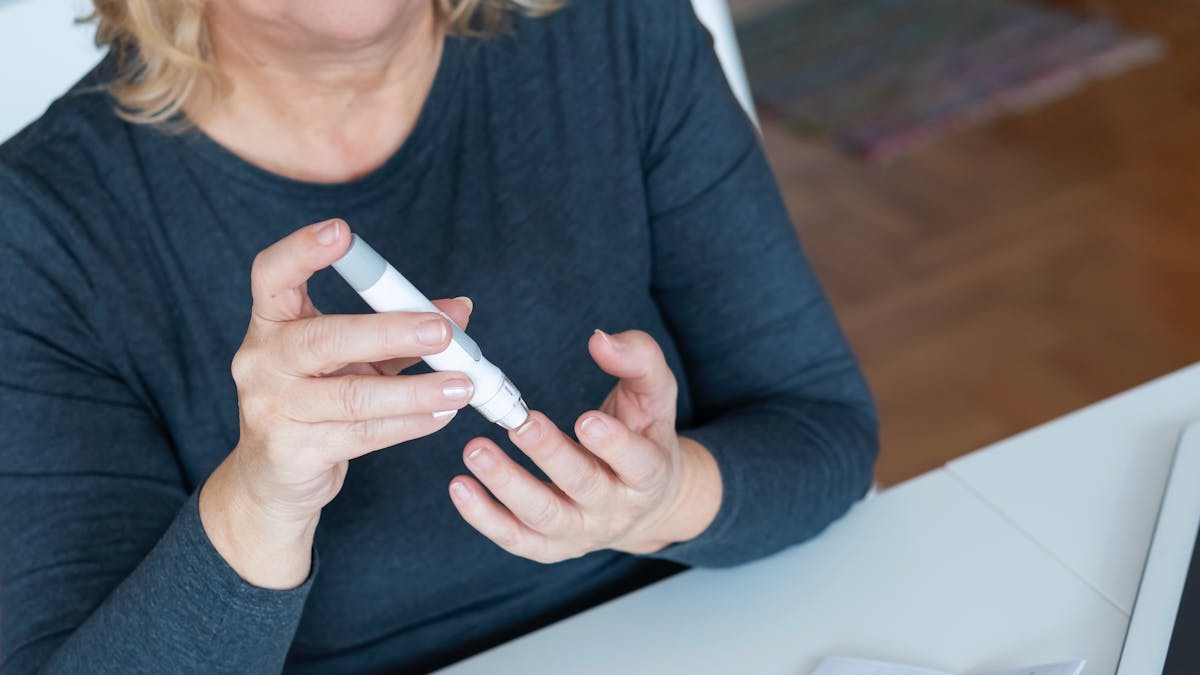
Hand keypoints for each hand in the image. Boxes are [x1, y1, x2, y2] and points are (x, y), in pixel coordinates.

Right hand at [200, 219, 473, 586]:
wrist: (274, 478)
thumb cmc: (317, 401)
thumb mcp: (354, 359)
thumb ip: (399, 330)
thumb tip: (460, 308)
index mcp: (271, 323)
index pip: (272, 275)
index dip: (302, 250)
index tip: (343, 231)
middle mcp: (261, 361)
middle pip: (324, 338)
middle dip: (390, 332)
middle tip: (443, 331)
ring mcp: (272, 408)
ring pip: (353, 396)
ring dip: (416, 391)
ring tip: (463, 386)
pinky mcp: (292, 452)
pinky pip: (361, 435)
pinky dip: (408, 425)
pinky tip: (440, 416)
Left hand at [448, 330, 721, 561]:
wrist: (646, 500)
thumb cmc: (646, 433)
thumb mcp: (656, 393)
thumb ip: (637, 358)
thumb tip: (600, 340)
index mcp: (650, 473)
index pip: (637, 463)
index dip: (614, 445)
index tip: (586, 418)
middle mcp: (616, 509)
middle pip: (584, 487)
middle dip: (550, 455)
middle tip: (519, 423)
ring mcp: (581, 532)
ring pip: (543, 516)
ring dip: (507, 485)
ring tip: (475, 451)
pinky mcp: (549, 546)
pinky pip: (514, 538)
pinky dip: (484, 517)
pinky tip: (460, 487)